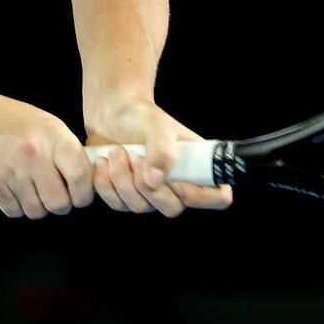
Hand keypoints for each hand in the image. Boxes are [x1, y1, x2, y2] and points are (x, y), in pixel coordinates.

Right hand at [0, 88, 95, 218]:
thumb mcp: (38, 121)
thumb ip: (61, 147)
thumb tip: (84, 176)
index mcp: (53, 134)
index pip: (82, 177)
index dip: (83, 193)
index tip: (78, 194)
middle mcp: (35, 153)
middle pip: (60, 203)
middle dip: (57, 204)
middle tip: (49, 194)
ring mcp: (12, 170)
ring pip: (36, 211)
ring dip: (34, 206)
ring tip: (25, 187)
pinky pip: (13, 211)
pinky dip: (13, 205)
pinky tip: (7, 187)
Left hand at [85, 97, 234, 217]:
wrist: (111, 115)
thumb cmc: (142, 116)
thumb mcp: (157, 125)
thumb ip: (162, 150)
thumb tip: (155, 181)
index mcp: (196, 167)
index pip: (218, 197)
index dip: (201, 196)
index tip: (177, 179)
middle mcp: (176, 185)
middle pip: (173, 209)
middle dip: (150, 185)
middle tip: (136, 157)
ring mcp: (151, 195)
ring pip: (140, 207)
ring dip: (123, 178)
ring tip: (118, 151)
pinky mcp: (125, 197)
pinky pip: (117, 204)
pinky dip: (106, 183)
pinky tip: (105, 162)